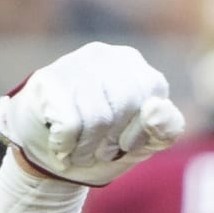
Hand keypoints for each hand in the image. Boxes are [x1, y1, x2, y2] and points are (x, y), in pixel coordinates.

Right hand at [0, 42, 184, 186]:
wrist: (48, 157)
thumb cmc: (102, 145)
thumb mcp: (145, 143)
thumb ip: (166, 128)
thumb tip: (157, 107)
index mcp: (139, 69)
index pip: (154, 102)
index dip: (139, 134)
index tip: (124, 144)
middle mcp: (108, 55)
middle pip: (126, 107)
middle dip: (112, 141)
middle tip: (99, 150)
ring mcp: (75, 62)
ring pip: (98, 118)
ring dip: (87, 148)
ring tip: (80, 151)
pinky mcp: (47, 79)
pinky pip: (70, 123)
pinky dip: (65, 145)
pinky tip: (60, 144)